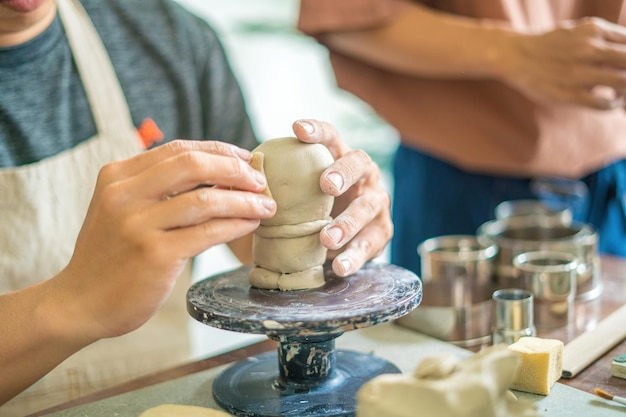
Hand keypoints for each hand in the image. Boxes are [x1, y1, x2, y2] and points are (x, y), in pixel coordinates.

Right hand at [56, 140, 275, 340]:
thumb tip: (216, 172)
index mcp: (117, 176)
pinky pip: (208, 233)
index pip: (178, 150)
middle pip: (193, 165)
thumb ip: (156, 188)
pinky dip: (236, 225)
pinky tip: (251, 224)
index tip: (244, 158)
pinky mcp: (155, 254)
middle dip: (235, 169)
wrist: (80, 302)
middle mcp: (124, 195)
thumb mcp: (121, 208)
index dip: (218, 150)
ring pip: (206, 200)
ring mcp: (138, 225)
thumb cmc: (110, 255)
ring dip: (244, 200)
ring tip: (266, 205)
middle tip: (260, 180)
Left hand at [292, 119, 392, 276]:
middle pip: (359, 164)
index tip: (297, 129)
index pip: (331, 137)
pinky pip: (369, 244)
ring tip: (326, 239)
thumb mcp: (299, 194)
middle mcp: (364, 175)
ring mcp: (376, 203)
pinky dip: (354, 256)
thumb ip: (279, 186)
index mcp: (340, 158)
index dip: (317, 131)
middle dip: (344, 173)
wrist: (340, 241)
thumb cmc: (312, 208)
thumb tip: (238, 184)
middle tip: (326, 185)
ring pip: (367, 208)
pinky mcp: (381, 231)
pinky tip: (339, 267)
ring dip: (347, 223)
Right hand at [500, 17, 625, 108]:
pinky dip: (613, 104)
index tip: (624, 66)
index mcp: (593, 30)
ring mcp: (579, 73)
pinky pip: (603, 103)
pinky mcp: (569, 94)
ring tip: (622, 92)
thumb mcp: (578, 32)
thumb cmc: (550, 45)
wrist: (515, 55)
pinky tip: (612, 102)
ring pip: (623, 82)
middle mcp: (589, 49)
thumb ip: (603, 39)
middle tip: (624, 79)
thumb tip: (625, 59)